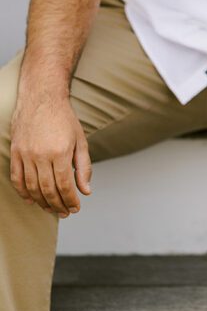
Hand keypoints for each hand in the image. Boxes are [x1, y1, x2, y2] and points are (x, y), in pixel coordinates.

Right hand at [10, 94, 91, 216]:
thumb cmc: (64, 118)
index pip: (64, 185)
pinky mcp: (15, 152)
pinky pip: (17, 178)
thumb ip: (84, 167)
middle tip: (65, 213)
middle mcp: (41, 155)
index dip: (70, 200)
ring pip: (32, 187)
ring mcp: (26, 154)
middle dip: (57, 205)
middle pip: (47, 190)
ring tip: (51, 209)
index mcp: (60, 151)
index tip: (76, 208)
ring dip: (41, 202)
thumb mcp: (80, 140)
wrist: (42, 97)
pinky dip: (23, 192)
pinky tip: (32, 200)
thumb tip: (86, 191)